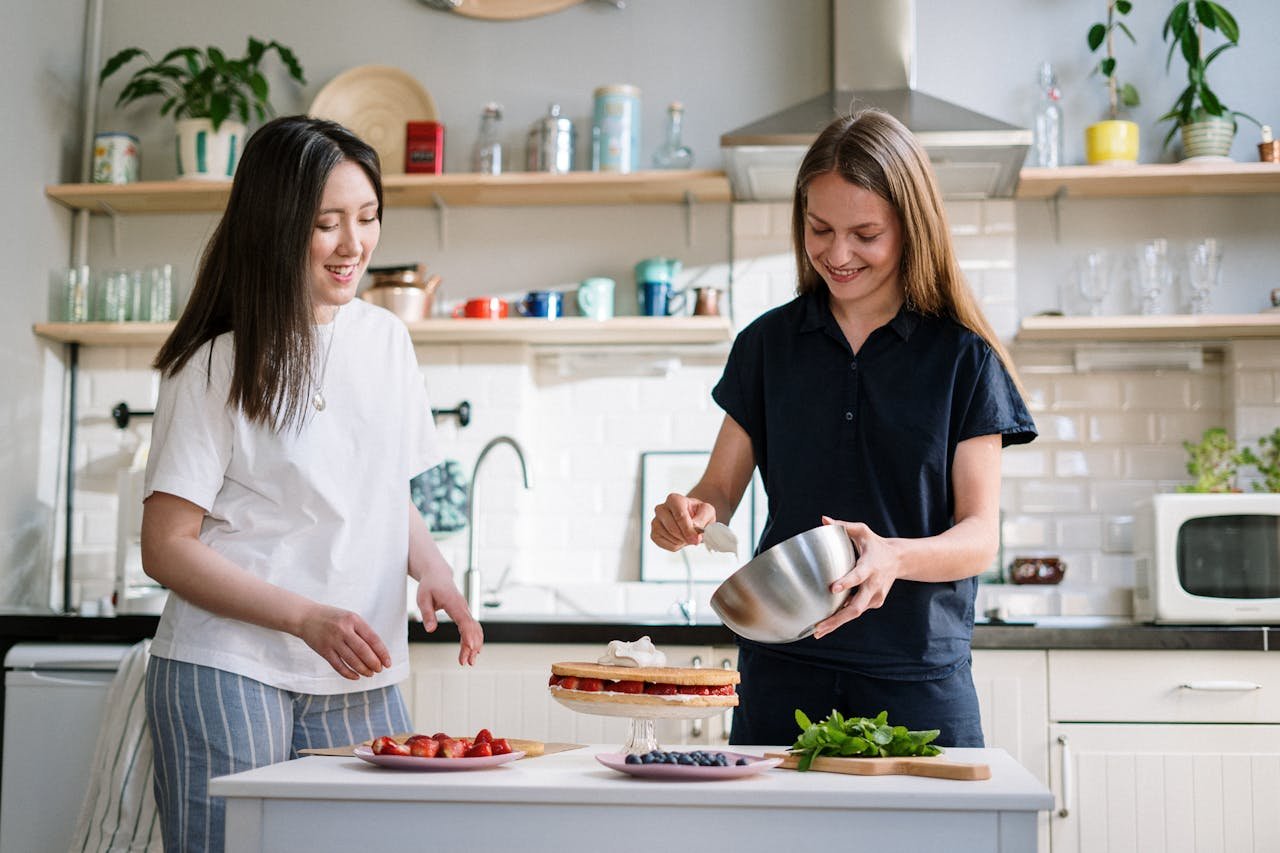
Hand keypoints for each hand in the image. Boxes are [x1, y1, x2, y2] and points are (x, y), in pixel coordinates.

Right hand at [296, 604, 392, 679]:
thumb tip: (378, 651)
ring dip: (363, 670)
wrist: (305, 617)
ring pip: (352, 660)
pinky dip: (348, 673)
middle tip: (379, 670)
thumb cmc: (332, 618)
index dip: (382, 653)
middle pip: (363, 651)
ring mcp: (333, 641)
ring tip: (370, 674)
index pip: (373, 639)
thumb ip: (362, 631)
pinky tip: (356, 677)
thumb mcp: (349, 618)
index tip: (388, 662)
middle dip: (374, 663)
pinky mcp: (324, 650)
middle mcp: (343, 630)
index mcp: (353, 620)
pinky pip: (338, 666)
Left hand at [416, 570, 483, 665]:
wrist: (438, 575)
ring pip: (475, 629)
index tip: (470, 647)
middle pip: (472, 628)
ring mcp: (465, 610)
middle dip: (472, 646)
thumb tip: (431, 630)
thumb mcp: (422, 599)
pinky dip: (474, 639)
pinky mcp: (464, 614)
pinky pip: (472, 627)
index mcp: (454, 603)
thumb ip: (427, 614)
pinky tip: (472, 650)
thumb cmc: (429, 586)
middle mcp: (463, 607)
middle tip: (466, 662)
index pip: (465, 620)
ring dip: (474, 645)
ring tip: (468, 661)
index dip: (469, 634)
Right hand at [650, 492, 716, 551]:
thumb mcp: (707, 511)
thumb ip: (703, 517)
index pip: (679, 516)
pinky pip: (667, 545)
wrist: (691, 518)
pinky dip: (677, 546)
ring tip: (687, 535)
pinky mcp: (654, 534)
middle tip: (695, 539)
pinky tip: (680, 539)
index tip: (696, 538)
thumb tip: (695, 527)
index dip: (688, 529)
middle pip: (673, 528)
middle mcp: (661, 509)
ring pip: (670, 538)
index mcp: (674, 499)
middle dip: (686, 537)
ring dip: (682, 541)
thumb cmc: (697, 513)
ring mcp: (655, 522)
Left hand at [811, 516, 899, 638]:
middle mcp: (874, 584)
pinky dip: (842, 617)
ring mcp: (876, 596)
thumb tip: (823, 520)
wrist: (898, 559)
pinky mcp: (875, 602)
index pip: (858, 576)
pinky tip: (827, 623)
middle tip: (820, 626)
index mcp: (870, 566)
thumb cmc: (875, 544)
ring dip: (837, 623)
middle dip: (837, 619)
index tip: (833, 589)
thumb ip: (843, 526)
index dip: (847, 583)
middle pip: (857, 607)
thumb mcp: (862, 531)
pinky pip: (857, 610)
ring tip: (818, 631)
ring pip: (855, 613)